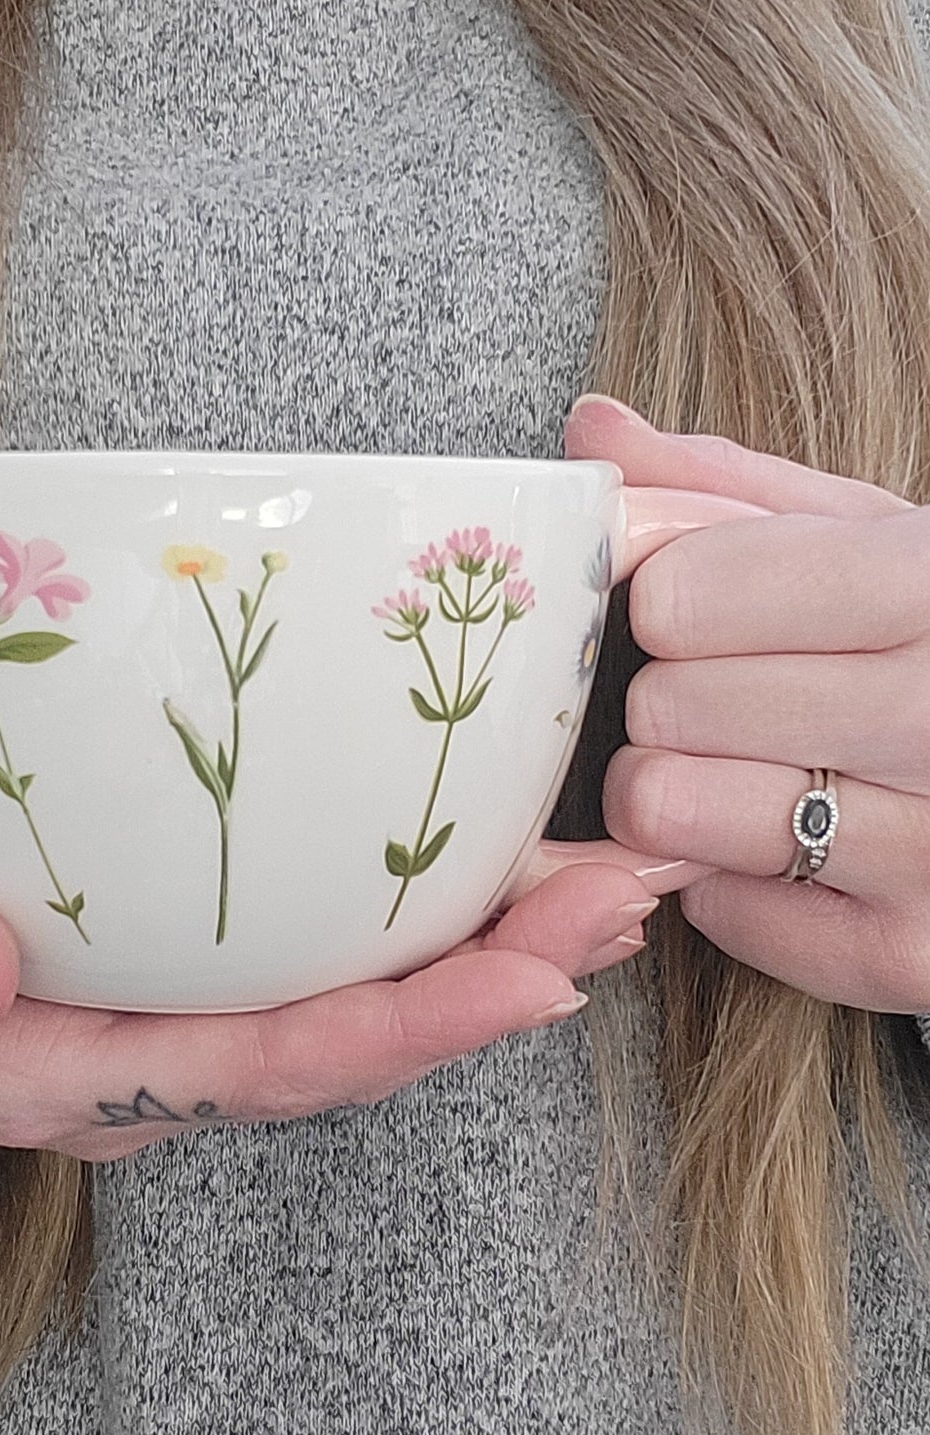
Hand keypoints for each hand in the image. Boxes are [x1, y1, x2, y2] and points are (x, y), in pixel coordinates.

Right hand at [0, 821, 666, 1160]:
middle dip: (494, 978)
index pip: (266, 1067)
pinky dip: (406, 911)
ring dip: (481, 943)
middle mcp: (146, 1060)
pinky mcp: (170, 959)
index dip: (404, 1025)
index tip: (531, 975)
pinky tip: (476, 857)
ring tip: (594, 876)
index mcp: (70, 1076)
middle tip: (619, 898)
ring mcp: (166, 1014)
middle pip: (349, 1037)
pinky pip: (310, 952)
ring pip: (350, 998)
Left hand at [567, 394, 929, 1012]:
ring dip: (673, 794)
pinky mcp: (910, 954)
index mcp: (925, 584)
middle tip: (725, 702)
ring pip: (668, 812)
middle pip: (660, 706)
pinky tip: (795, 847)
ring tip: (744, 771)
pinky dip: (732, 884)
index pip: (679, 598)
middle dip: (665, 703)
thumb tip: (592, 427)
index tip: (690, 615)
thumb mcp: (864, 539)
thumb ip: (725, 487)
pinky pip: (720, 912)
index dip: (659, 607)